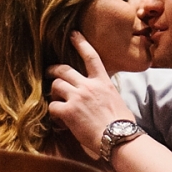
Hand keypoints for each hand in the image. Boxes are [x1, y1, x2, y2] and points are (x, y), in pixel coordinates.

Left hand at [47, 32, 137, 158]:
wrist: (118, 137)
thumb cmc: (122, 124)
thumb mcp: (116, 100)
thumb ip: (104, 93)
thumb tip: (99, 96)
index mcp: (103, 82)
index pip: (91, 57)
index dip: (81, 43)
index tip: (73, 34)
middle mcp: (88, 86)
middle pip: (64, 70)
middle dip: (53, 70)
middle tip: (49, 72)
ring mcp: (77, 97)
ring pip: (56, 85)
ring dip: (53, 93)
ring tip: (56, 101)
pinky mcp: (68, 111)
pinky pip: (53, 106)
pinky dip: (54, 113)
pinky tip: (60, 121)